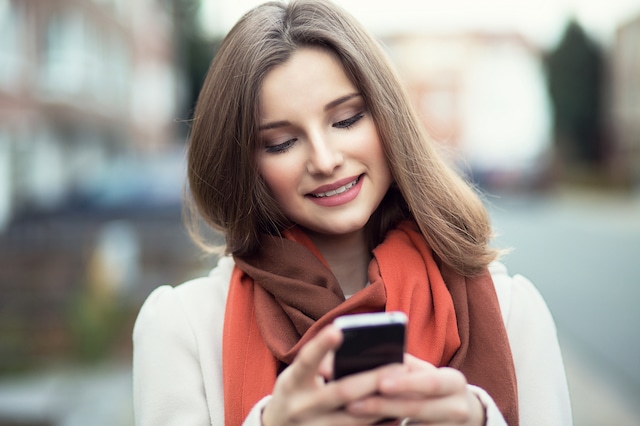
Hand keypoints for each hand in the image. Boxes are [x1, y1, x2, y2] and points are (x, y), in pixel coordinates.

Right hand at [262, 325, 400, 424]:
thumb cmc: (295, 392)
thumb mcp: (298, 374)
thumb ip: (322, 361)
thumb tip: (359, 345)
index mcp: (292, 383)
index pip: (306, 361)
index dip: (321, 346)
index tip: (337, 330)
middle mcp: (301, 407)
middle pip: (340, 392)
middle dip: (371, 378)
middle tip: (399, 366)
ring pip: (355, 419)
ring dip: (382, 403)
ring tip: (405, 387)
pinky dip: (378, 424)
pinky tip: (396, 412)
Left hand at [345, 354, 485, 424]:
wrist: (460, 412)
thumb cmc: (433, 386)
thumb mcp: (426, 372)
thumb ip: (405, 364)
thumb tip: (370, 354)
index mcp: (454, 382)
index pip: (430, 381)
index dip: (405, 383)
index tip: (380, 383)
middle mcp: (457, 408)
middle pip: (417, 408)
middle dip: (383, 405)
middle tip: (353, 403)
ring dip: (381, 422)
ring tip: (355, 414)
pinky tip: (369, 425)